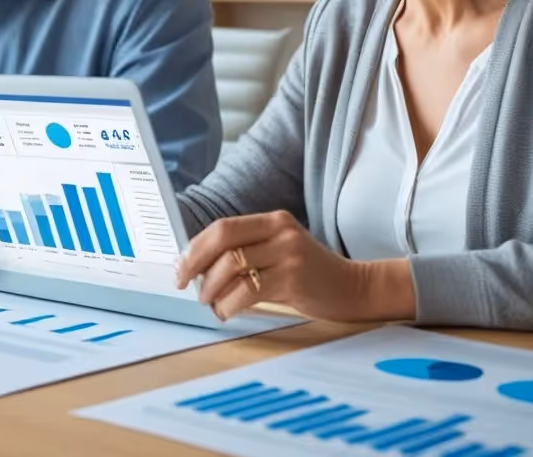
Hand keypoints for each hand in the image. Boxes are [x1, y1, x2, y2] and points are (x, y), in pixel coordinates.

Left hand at [173, 211, 415, 322]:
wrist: (352, 288)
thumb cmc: (307, 274)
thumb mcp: (278, 251)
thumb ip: (246, 252)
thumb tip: (196, 267)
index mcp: (272, 220)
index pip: (222, 227)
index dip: (195, 247)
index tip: (181, 267)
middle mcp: (280, 230)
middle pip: (223, 240)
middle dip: (196, 263)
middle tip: (185, 285)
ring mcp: (288, 252)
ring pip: (232, 267)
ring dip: (212, 289)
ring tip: (211, 303)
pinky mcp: (293, 278)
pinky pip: (248, 291)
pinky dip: (229, 304)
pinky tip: (226, 311)